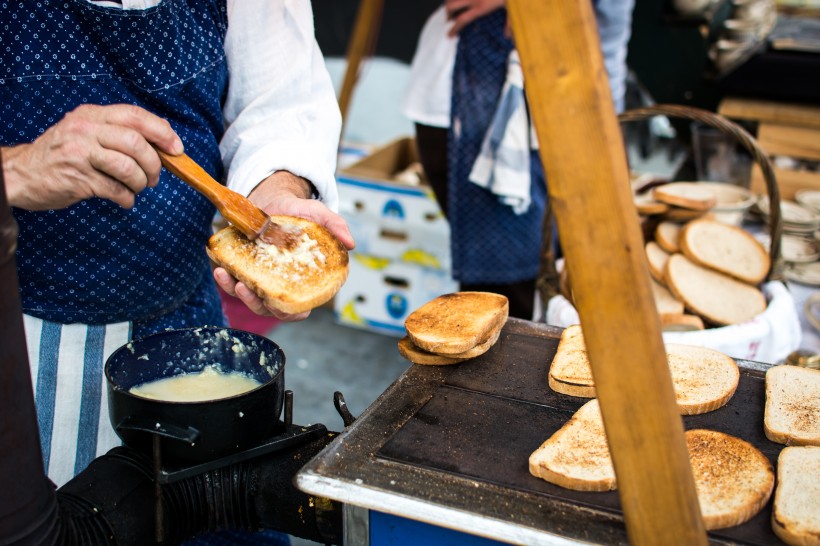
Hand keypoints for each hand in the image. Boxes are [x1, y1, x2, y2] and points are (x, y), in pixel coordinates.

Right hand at [2, 103, 182, 209]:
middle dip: (154, 164)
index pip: (135, 116)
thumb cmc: (63, 154)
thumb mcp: (87, 131)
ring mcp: (79, 153)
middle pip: (136, 142)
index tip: (177, 149)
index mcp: (92, 114)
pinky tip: (124, 200)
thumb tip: (163, 134)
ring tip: (137, 188)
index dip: (162, 132)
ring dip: (140, 182)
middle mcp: (85, 129)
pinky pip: (115, 189)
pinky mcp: (77, 178)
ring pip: (128, 167)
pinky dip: (127, 198)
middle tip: (154, 178)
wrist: (22, 173)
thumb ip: (118, 130)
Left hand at [214, 170, 354, 321]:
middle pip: (268, 308)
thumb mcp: (318, 215)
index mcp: (301, 282)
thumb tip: (350, 244)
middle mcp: (279, 285)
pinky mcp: (240, 271)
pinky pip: (230, 282)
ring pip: (246, 298)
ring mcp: (258, 281)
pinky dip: (224, 278)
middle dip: (254, 303)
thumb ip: (335, 225)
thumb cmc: (299, 213)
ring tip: (226, 275)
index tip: (278, 302)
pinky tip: (220, 266)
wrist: (273, 201)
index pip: (297, 309)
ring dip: (234, 291)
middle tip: (244, 288)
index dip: (289, 312)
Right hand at [444, 0, 505, 36]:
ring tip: (454, 8)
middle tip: (450, 19)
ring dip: (450, 3)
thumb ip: (509, 24)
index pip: (462, 20)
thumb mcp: (512, 10)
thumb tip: (508, 36)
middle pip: (451, 7)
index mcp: (481, 8)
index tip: (449, 35)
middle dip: (448, 14)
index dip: (454, 29)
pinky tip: (457, 1)